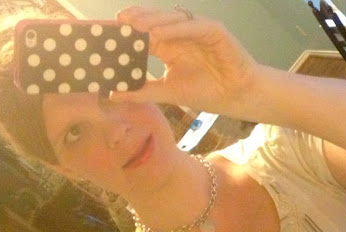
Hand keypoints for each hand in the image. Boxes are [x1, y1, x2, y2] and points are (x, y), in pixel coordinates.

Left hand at [110, 6, 260, 115]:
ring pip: (171, 20)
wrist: (238, 97)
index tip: (107, 35)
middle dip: (135, 21)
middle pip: (154, 21)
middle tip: (117, 23)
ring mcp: (196, 30)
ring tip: (135, 27)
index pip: (143, 34)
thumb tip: (114, 93)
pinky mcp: (213, 30)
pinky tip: (160, 35)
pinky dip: (176, 29)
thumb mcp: (170, 92)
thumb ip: (144, 90)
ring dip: (152, 22)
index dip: (126, 32)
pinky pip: (192, 25)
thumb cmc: (208, 93)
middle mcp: (180, 34)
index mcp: (169, 46)